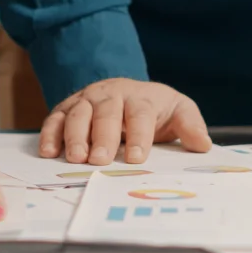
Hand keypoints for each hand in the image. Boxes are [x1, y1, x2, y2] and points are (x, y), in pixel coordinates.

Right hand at [40, 78, 212, 164]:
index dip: (139, 135)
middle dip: (103, 137)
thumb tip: (203, 144)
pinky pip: (55, 119)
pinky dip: (50, 134)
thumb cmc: (156, 108)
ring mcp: (86, 100)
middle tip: (100, 160)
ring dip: (75, 136)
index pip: (141, 114)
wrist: (129, 92)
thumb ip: (191, 125)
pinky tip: (48, 152)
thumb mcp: (179, 111)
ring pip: (78, 114)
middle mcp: (111, 94)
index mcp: (141, 96)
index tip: (137, 158)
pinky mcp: (67, 108)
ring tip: (76, 159)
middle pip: (106, 113)